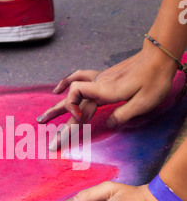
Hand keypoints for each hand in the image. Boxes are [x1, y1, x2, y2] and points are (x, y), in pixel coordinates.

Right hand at [37, 45, 176, 148]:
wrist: (158, 57)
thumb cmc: (154, 80)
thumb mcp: (144, 102)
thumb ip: (123, 115)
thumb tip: (108, 126)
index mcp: (105, 92)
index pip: (77, 99)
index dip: (72, 112)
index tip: (79, 121)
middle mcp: (98, 86)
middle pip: (72, 104)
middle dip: (60, 125)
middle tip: (52, 144)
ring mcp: (99, 80)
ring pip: (72, 93)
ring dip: (56, 107)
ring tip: (42, 118)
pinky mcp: (103, 78)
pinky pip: (79, 78)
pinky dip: (65, 83)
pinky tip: (57, 88)